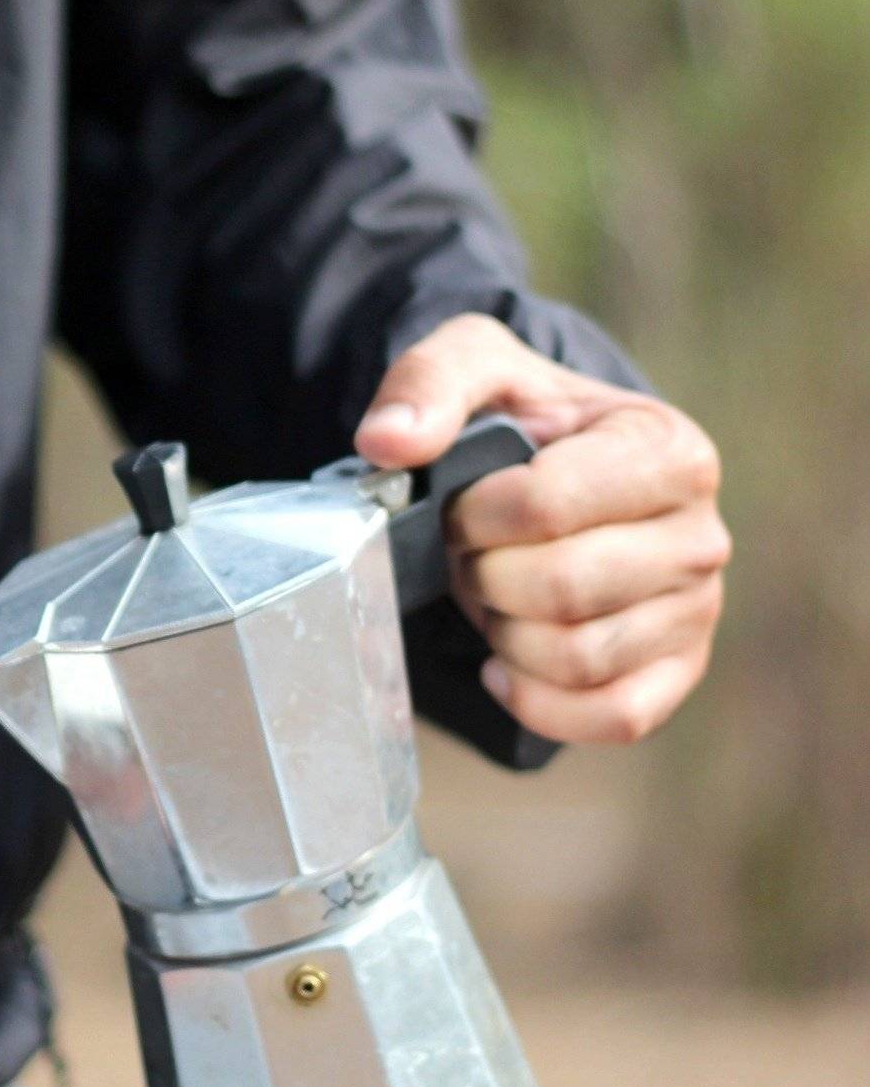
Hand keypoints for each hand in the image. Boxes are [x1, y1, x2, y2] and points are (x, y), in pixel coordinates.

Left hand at [355, 314, 729, 745]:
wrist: (557, 476)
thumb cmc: (524, 424)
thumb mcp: (479, 370)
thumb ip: (430, 384)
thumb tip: (386, 441)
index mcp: (670, 449)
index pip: (549, 504)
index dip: (476, 516)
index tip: (460, 506)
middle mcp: (701, 535)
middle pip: (563, 589)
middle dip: (487, 576)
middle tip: (471, 554)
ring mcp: (696, 611)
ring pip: (578, 657)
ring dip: (506, 634)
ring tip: (495, 594)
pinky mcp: (676, 672)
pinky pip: (612, 716)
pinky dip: (539, 701)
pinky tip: (504, 665)